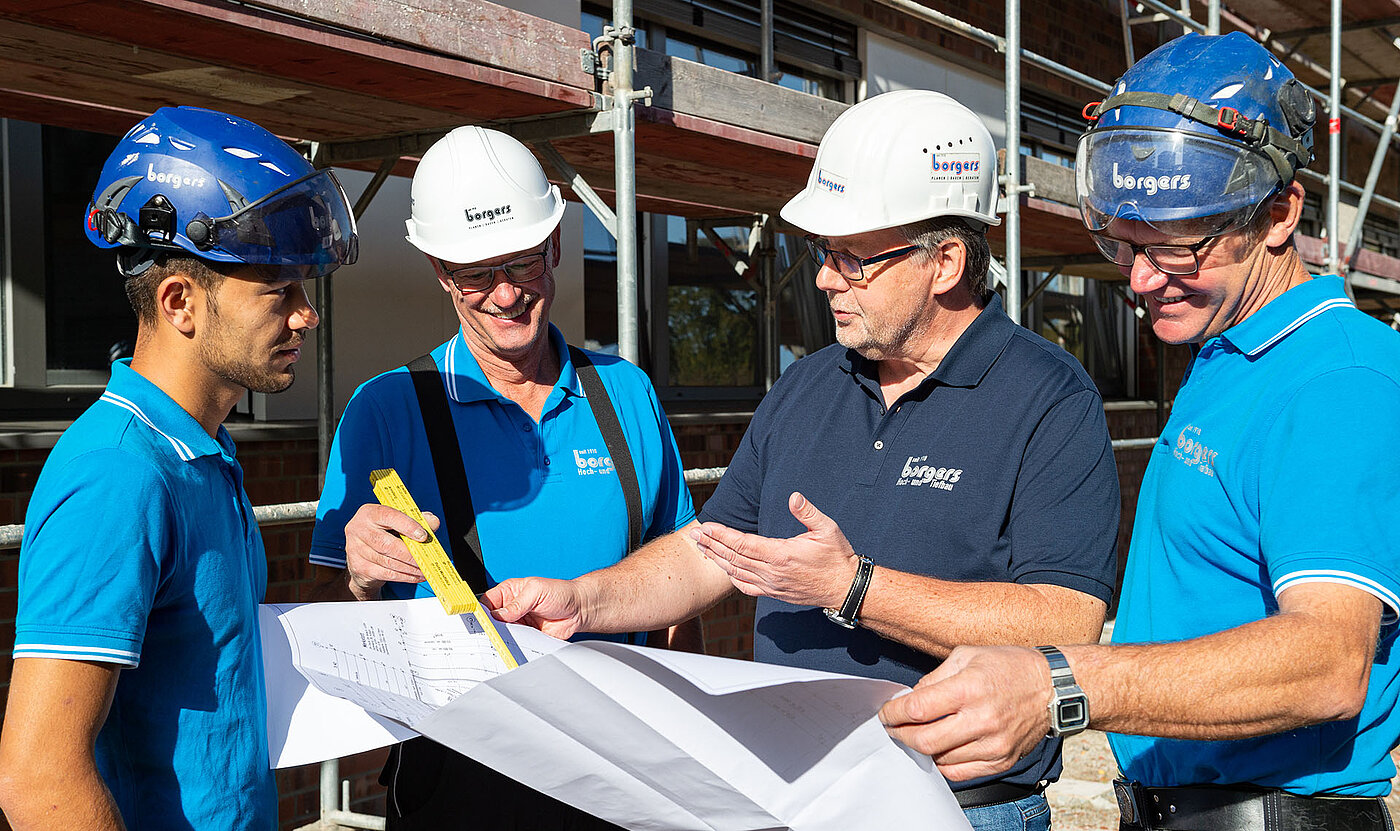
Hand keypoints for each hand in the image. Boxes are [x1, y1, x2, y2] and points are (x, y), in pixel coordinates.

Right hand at [343, 503, 436, 600]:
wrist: (362, 555)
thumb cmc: (384, 533)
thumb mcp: (398, 522)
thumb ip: (416, 520)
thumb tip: (433, 522)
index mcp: (369, 513)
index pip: (388, 516)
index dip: (407, 526)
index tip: (423, 536)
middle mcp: (358, 529)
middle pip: (387, 544)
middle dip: (410, 554)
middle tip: (427, 559)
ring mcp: (356, 550)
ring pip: (388, 562)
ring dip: (410, 568)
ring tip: (425, 569)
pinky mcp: (359, 567)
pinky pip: (386, 574)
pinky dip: (405, 576)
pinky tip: (417, 576)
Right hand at [484, 577, 587, 639]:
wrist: (579, 610)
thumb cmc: (561, 593)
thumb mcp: (536, 591)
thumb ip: (517, 604)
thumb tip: (499, 615)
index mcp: (509, 592)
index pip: (488, 602)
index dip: (481, 612)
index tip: (478, 621)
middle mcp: (511, 608)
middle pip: (492, 620)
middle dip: (489, 627)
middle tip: (488, 634)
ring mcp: (518, 623)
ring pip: (502, 633)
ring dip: (501, 638)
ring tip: (500, 642)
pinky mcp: (527, 636)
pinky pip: (515, 643)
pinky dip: (512, 646)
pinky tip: (512, 647)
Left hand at [690, 491, 856, 607]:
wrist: (845, 588)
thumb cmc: (837, 557)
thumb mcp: (827, 529)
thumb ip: (808, 512)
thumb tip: (794, 497)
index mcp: (781, 555)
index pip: (742, 544)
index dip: (722, 535)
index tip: (706, 527)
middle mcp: (772, 572)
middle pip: (733, 557)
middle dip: (712, 544)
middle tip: (694, 534)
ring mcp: (772, 585)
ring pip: (736, 572)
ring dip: (717, 559)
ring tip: (702, 548)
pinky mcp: (774, 593)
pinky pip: (746, 587)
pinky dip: (732, 577)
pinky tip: (724, 569)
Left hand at [878, 645, 1054, 781]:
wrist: (1053, 688)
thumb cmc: (1009, 667)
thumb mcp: (967, 655)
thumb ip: (934, 678)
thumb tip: (911, 698)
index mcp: (969, 688)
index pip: (917, 708)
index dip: (893, 713)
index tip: (886, 713)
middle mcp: (981, 719)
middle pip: (924, 740)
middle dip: (899, 735)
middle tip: (893, 728)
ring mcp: (993, 744)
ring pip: (940, 758)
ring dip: (921, 748)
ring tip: (916, 735)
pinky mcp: (1001, 760)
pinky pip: (960, 772)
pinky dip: (942, 762)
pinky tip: (938, 748)